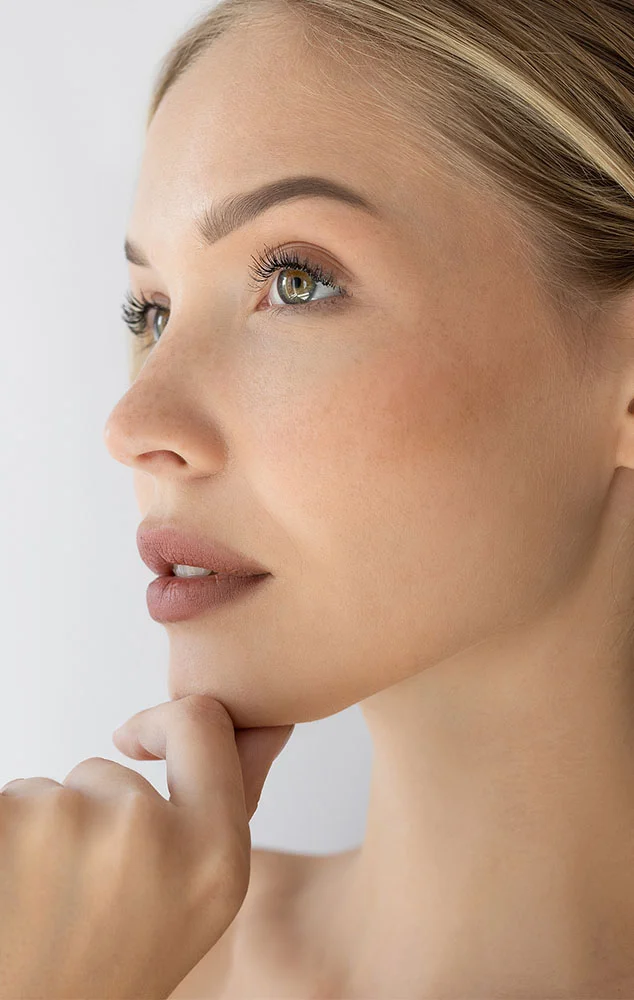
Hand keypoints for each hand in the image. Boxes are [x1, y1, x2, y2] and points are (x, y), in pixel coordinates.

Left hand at [0, 694, 293, 999]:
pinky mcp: (1, 820)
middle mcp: (146, 831)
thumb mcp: (197, 903)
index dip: (166, 724)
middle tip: (76, 903)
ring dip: (36, 836)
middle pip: (106, 774)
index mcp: (215, 857)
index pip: (203, 725)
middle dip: (87, 816)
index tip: (137, 738)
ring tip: (35, 910)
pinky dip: (0, 839)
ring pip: (46, 795)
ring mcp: (67, 822)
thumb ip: (222, 816)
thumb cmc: (105, 978)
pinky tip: (7, 892)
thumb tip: (266, 727)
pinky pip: (3, 802)